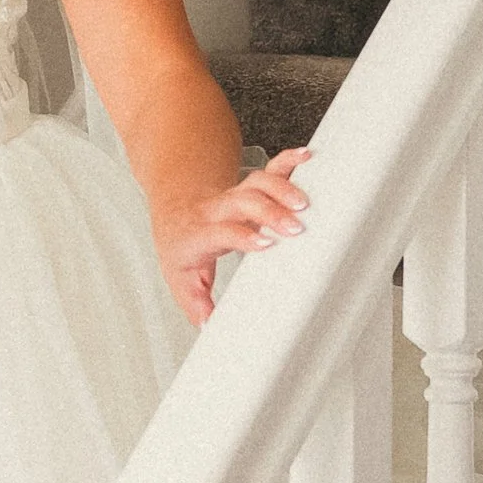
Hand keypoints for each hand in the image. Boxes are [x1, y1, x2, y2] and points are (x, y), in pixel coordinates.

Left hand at [157, 149, 309, 327]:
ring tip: (305, 201)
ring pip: (258, 182)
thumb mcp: (181, 278)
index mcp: (199, 233)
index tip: (266, 244)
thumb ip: (195, 304)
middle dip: (270, 211)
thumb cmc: (181, 245)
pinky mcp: (250, 185)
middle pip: (243, 202)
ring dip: (282, 187)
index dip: (243, 236)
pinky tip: (306, 156)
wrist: (176, 208)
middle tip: (296, 226)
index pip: (221, 232)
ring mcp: (235, 194)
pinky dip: (288, 161)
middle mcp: (217, 209)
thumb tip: (209, 326)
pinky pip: (270, 169)